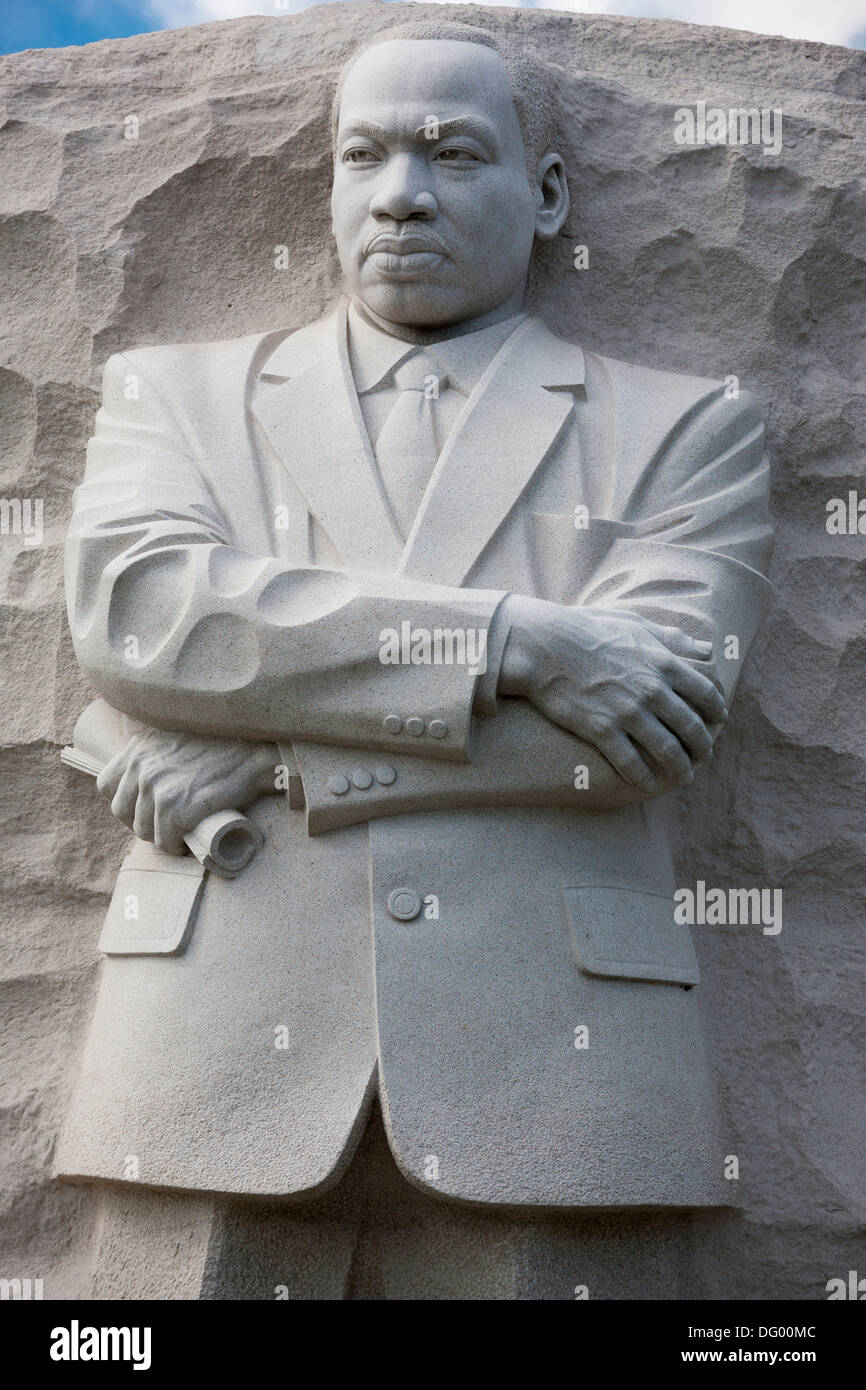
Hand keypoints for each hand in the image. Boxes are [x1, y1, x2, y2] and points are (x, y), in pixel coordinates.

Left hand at [96, 729, 280, 854]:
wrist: (255, 754)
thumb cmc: (224, 747)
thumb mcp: (177, 737)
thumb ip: (156, 752)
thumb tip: (148, 778)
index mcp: (139, 749)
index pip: (107, 785)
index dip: (125, 802)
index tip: (144, 809)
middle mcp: (143, 767)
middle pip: (121, 811)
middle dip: (141, 823)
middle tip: (165, 826)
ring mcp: (158, 788)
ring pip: (143, 830)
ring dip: (160, 837)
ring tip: (179, 835)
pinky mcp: (177, 808)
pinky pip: (165, 841)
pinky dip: (176, 847)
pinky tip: (187, 843)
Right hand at [498, 595, 725, 792]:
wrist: (544, 645)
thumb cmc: (589, 630)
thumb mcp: (637, 624)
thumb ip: (674, 639)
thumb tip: (708, 649)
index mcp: (663, 662)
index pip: (705, 693)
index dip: (716, 710)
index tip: (718, 720)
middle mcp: (651, 690)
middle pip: (691, 727)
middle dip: (703, 746)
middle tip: (705, 756)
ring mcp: (627, 712)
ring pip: (667, 750)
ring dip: (681, 768)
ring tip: (685, 777)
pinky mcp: (601, 729)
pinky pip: (630, 762)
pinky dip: (643, 778)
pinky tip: (648, 785)